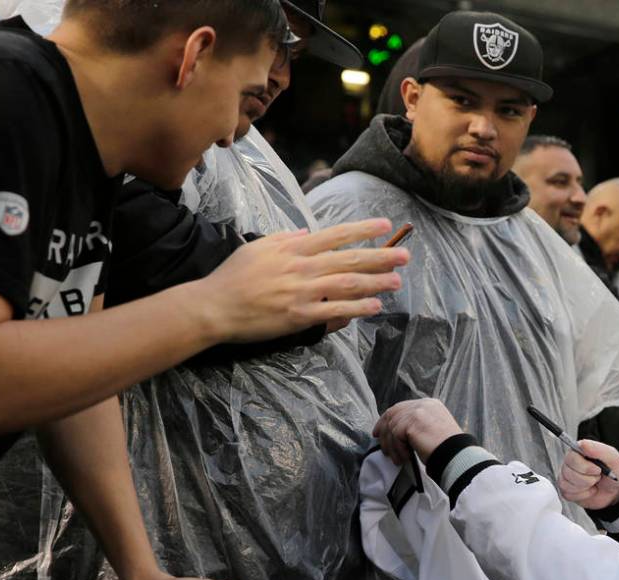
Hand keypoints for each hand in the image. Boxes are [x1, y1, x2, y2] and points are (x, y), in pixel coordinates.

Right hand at [199, 219, 408, 342]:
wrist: (214, 306)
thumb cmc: (233, 276)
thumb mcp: (258, 248)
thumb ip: (285, 238)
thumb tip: (307, 231)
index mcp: (293, 248)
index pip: (335, 235)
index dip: (362, 229)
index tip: (384, 225)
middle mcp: (301, 267)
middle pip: (349, 259)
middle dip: (380, 256)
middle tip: (404, 255)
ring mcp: (302, 292)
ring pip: (347, 284)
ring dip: (375, 282)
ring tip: (396, 281)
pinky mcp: (299, 315)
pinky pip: (334, 311)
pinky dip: (357, 308)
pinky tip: (375, 306)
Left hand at [373, 399, 463, 464]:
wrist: (456, 454)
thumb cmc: (446, 448)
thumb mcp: (432, 429)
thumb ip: (416, 424)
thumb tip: (395, 432)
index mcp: (429, 404)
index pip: (401, 407)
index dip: (387, 420)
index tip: (379, 432)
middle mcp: (423, 404)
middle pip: (393, 414)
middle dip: (383, 430)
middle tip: (381, 446)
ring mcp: (417, 411)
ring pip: (392, 427)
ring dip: (392, 446)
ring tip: (397, 459)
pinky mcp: (412, 422)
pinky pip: (395, 436)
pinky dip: (397, 449)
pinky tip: (405, 458)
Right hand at [557, 439, 618, 509]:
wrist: (618, 490)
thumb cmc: (615, 471)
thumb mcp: (612, 457)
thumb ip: (597, 449)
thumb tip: (582, 444)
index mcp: (579, 452)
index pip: (571, 458)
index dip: (584, 466)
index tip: (598, 469)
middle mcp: (571, 463)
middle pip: (568, 472)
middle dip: (587, 479)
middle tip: (598, 476)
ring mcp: (567, 477)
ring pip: (566, 484)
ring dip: (585, 487)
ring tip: (594, 483)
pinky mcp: (567, 490)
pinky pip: (568, 494)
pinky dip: (582, 495)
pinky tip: (590, 490)